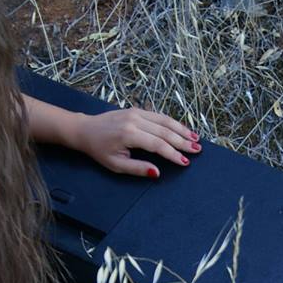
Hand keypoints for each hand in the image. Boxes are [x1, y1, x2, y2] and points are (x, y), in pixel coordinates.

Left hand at [69, 107, 200, 178]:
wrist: (86, 130)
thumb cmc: (99, 150)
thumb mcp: (115, 165)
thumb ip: (137, 168)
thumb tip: (157, 172)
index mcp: (129, 134)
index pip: (158, 144)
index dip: (173, 154)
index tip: (185, 162)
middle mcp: (134, 120)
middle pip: (165, 131)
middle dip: (183, 141)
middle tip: (197, 150)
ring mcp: (136, 112)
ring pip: (165, 121)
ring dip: (181, 130)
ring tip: (195, 138)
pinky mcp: (137, 110)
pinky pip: (159, 116)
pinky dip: (172, 123)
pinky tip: (182, 129)